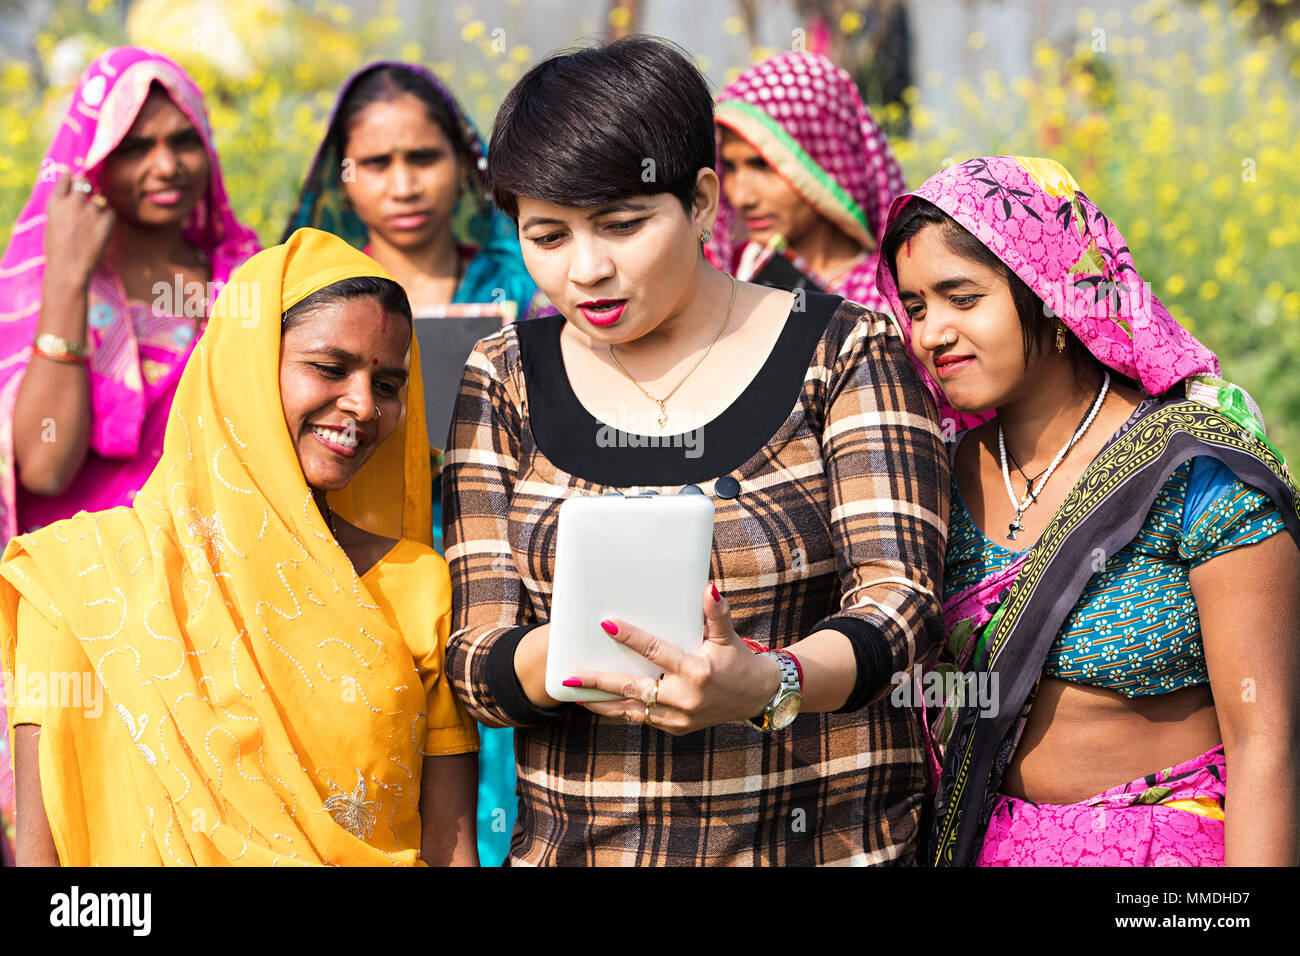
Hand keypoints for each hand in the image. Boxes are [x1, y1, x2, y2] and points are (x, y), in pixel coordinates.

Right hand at [44, 174, 113, 288]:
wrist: (68, 269)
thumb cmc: (57, 249)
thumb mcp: (53, 223)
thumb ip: (62, 207)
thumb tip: (74, 192)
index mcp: (56, 203)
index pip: (66, 179)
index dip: (71, 177)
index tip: (74, 176)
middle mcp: (73, 203)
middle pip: (85, 182)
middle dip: (87, 186)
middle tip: (88, 194)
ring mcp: (90, 211)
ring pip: (100, 200)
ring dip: (98, 209)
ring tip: (90, 227)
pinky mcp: (105, 221)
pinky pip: (111, 213)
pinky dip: (107, 219)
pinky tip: (100, 231)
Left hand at [566, 584, 782, 734]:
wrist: (756, 696)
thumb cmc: (737, 661)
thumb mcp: (727, 636)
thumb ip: (717, 613)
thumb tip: (708, 588)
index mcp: (696, 671)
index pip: (655, 651)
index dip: (630, 637)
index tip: (607, 625)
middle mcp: (685, 698)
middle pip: (634, 688)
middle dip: (600, 683)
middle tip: (571, 676)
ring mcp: (679, 717)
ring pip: (632, 711)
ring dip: (602, 703)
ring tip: (574, 693)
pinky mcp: (676, 727)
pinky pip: (641, 720)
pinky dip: (620, 712)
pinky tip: (599, 704)